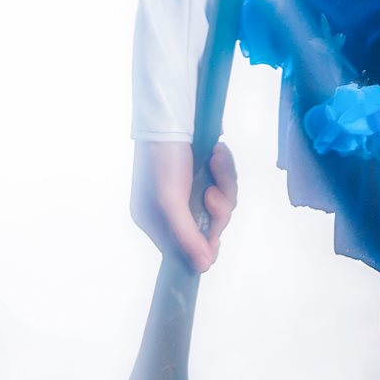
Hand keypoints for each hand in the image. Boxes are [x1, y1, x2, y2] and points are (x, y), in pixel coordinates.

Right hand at [131, 136, 237, 271]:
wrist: (172, 111)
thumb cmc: (163, 157)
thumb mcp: (170, 200)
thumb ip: (186, 236)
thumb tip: (203, 268)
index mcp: (155, 221)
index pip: (185, 249)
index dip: (204, 244)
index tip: (214, 235)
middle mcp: (173, 208)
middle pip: (209, 225)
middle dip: (217, 208)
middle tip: (212, 191)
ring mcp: (190, 189)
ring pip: (221, 202)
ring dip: (224, 182)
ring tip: (216, 159)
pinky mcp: (205, 171)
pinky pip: (224, 181)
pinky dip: (224, 168)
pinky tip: (217, 151)